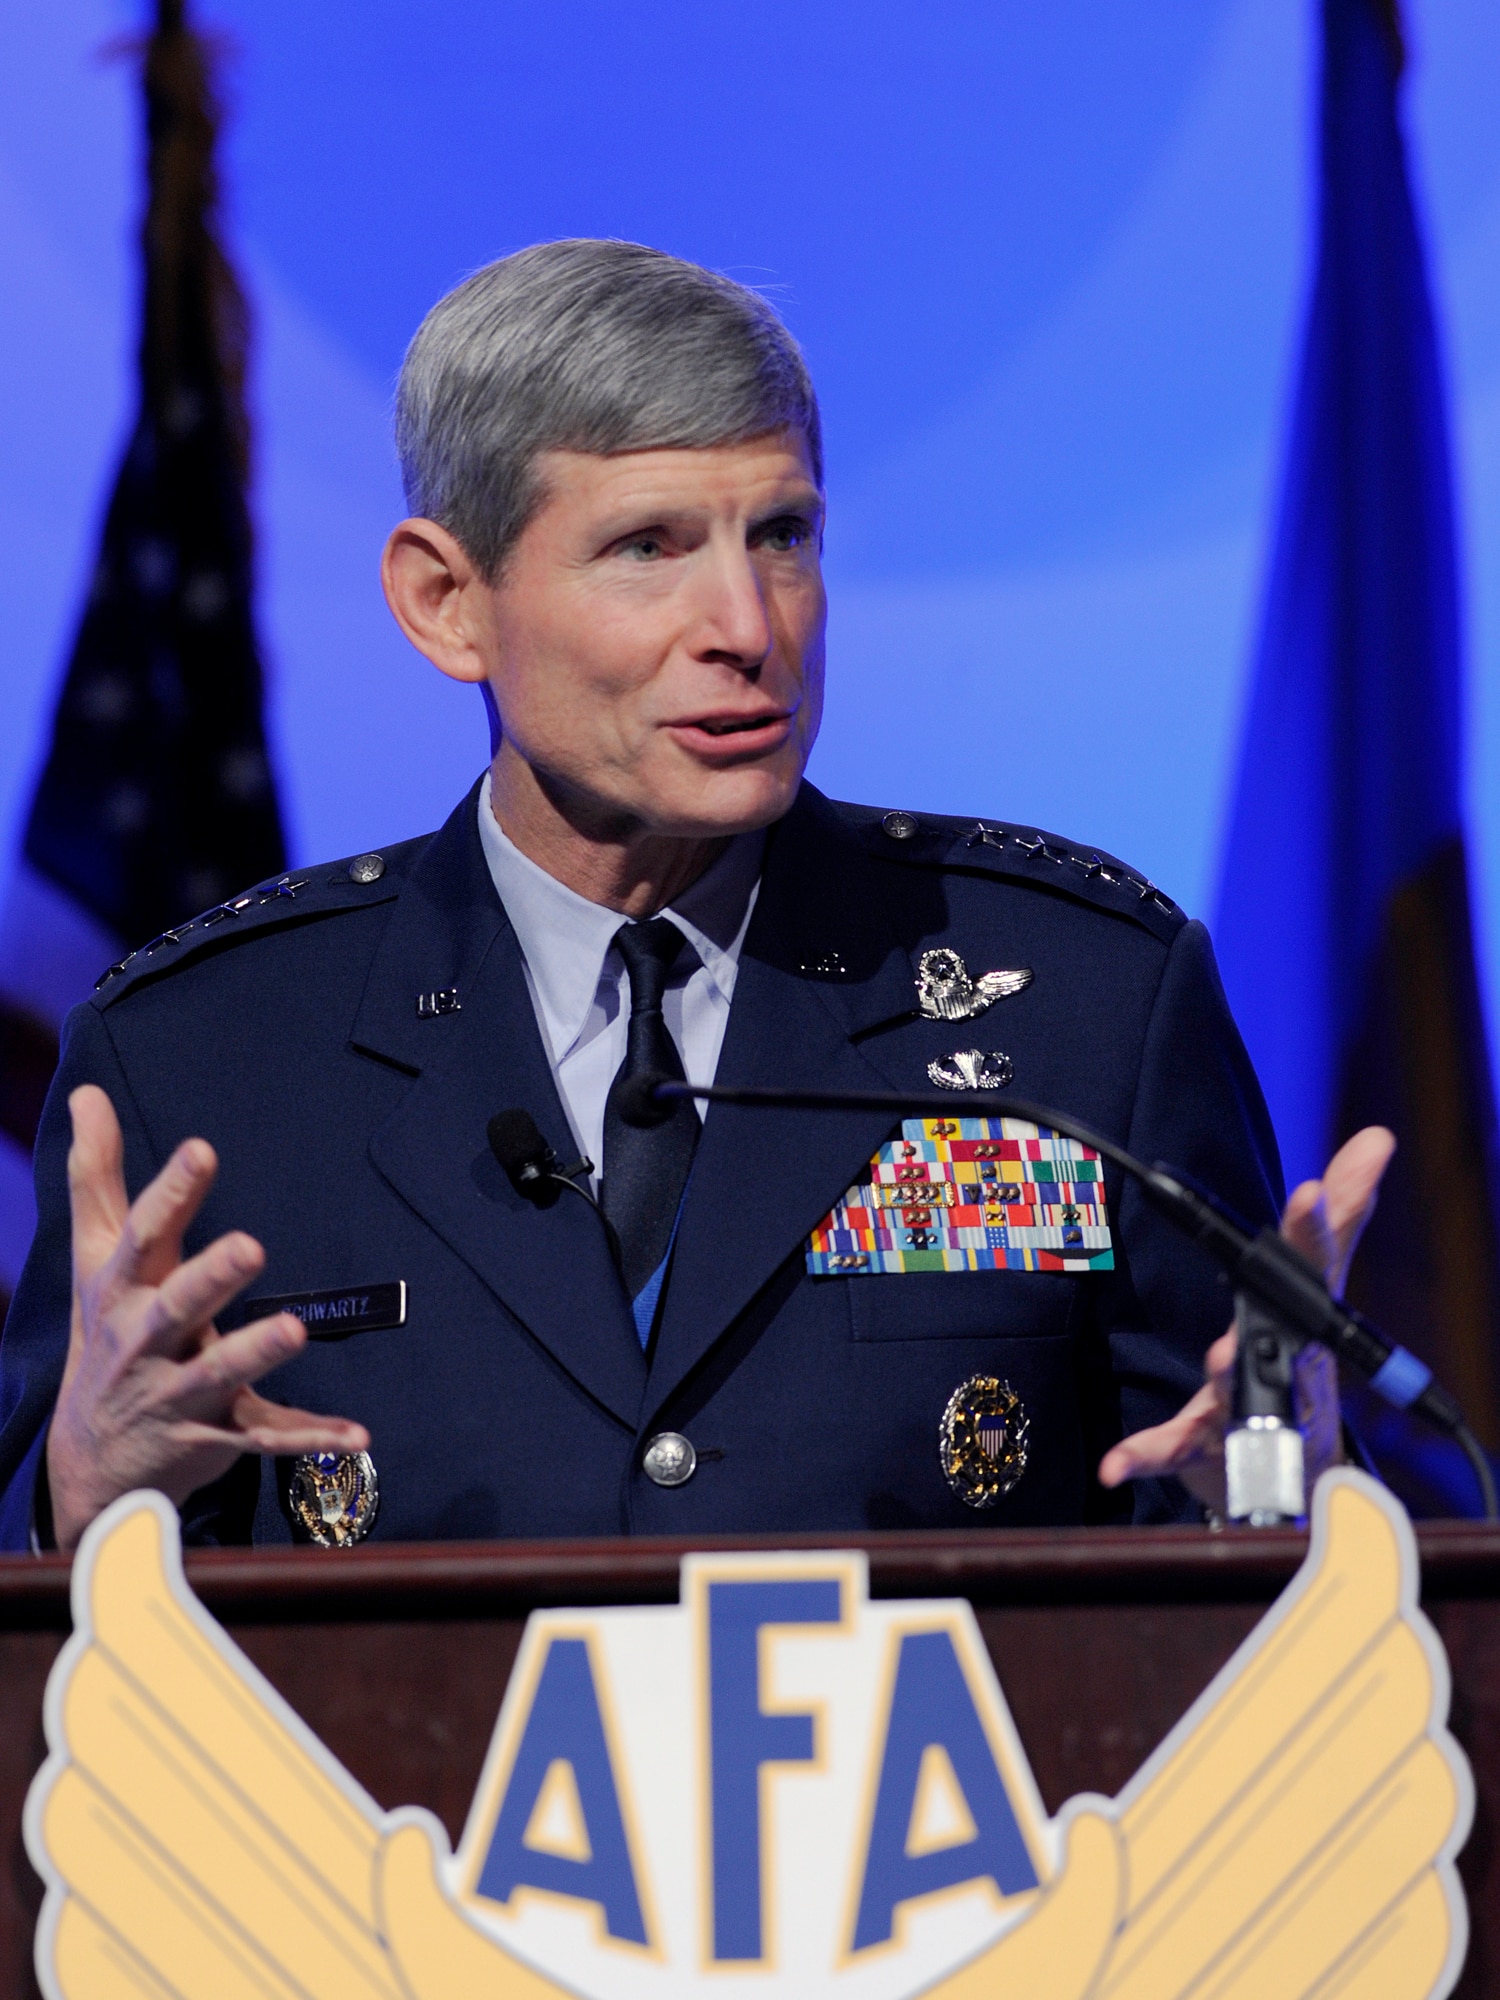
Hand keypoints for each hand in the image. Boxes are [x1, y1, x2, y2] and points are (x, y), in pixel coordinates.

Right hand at [46, 1085, 368, 1551]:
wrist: (89, 1461)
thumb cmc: (105, 1332)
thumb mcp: (92, 1256)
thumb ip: (97, 1175)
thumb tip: (86, 1091)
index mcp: (122, 1290)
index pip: (143, 1235)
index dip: (171, 1193)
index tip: (202, 1150)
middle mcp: (146, 1341)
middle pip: (178, 1306)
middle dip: (210, 1277)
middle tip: (251, 1245)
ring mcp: (178, 1393)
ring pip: (219, 1373)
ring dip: (257, 1352)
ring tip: (297, 1329)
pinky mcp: (215, 1437)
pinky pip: (265, 1436)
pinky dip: (311, 1434)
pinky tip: (359, 1434)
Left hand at [1096, 1126, 1396, 1507]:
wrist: (1299, 1464)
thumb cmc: (1301, 1356)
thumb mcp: (1314, 1283)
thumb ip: (1337, 1213)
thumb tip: (1376, 1138)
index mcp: (1304, 1319)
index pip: (1313, 1266)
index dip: (1315, 1228)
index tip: (1309, 1190)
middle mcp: (1283, 1365)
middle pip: (1276, 1335)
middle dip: (1270, 1317)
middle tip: (1256, 1300)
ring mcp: (1244, 1410)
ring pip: (1233, 1394)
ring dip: (1225, 1375)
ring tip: (1215, 1358)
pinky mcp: (1202, 1445)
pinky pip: (1171, 1449)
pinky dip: (1143, 1454)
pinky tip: (1115, 1462)